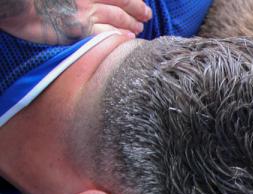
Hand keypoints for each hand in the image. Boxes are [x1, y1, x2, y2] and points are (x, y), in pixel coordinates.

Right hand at [0, 0, 151, 43]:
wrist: (17, 1)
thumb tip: (98, 2)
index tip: (141, 4)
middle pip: (122, 4)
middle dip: (136, 11)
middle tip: (145, 17)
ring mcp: (85, 13)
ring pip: (116, 19)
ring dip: (130, 25)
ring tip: (138, 29)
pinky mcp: (79, 29)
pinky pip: (105, 35)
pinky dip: (118, 37)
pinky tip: (126, 40)